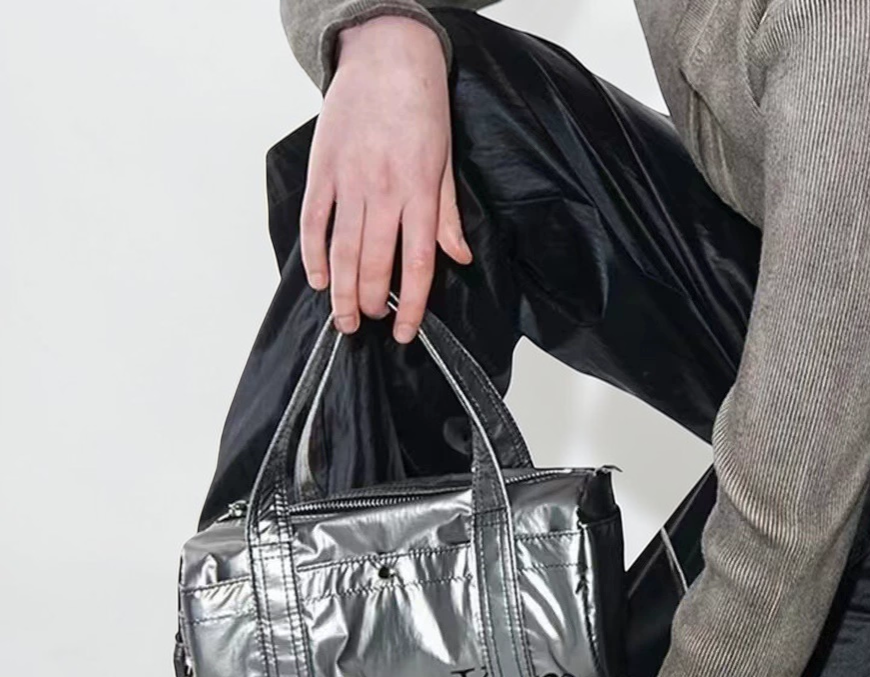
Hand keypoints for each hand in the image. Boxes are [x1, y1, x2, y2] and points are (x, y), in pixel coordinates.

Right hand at [302, 15, 473, 342]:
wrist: (387, 55)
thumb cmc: (422, 109)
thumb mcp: (446, 162)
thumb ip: (448, 214)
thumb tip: (460, 257)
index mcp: (421, 192)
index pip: (419, 264)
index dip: (413, 305)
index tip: (404, 332)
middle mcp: (385, 190)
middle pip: (376, 263)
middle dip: (371, 302)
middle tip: (368, 322)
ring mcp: (350, 180)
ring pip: (343, 250)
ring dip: (342, 291)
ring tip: (343, 320)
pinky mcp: (323, 168)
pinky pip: (314, 221)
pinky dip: (313, 254)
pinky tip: (319, 279)